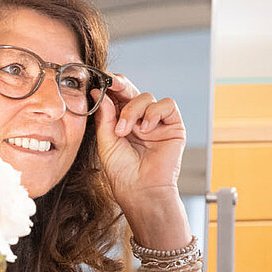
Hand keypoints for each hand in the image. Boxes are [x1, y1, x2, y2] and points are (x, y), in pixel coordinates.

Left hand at [93, 74, 185, 206]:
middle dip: (121, 86)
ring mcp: (157, 122)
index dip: (110, 87)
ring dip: (134, 110)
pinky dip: (154, 113)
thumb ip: (105, 117)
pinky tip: (146, 129)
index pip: (118, 97)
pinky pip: (167, 105)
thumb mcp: (106, 141)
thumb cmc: (122, 172)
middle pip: (132, 91)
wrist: (140, 189)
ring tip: (126, 131)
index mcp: (123, 121)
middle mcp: (140, 119)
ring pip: (147, 97)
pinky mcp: (173, 126)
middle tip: (111, 84)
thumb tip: (99, 92)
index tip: (100, 81)